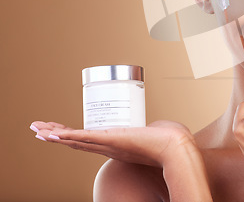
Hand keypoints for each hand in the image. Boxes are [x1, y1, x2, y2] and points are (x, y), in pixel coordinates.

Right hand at [30, 120, 196, 167]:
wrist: (176, 146)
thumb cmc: (170, 140)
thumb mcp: (154, 132)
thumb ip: (150, 128)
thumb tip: (154, 125)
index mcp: (117, 145)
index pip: (90, 140)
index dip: (73, 137)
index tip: (60, 131)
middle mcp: (110, 147)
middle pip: (77, 141)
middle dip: (57, 135)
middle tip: (39, 130)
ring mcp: (109, 144)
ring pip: (76, 140)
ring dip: (56, 135)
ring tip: (38, 130)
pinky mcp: (112, 139)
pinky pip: (84, 138)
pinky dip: (67, 136)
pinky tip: (53, 134)